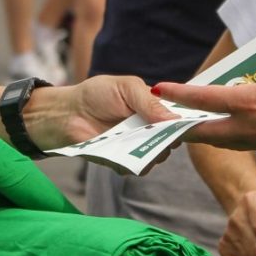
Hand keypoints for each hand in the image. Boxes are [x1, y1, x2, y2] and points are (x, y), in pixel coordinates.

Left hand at [24, 75, 175, 155]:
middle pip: (172, 141)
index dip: (186, 122)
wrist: (66, 113)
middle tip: (159, 132)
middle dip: (169, 138)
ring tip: (135, 137)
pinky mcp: (123, 162)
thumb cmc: (96, 95)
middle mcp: (150, 131)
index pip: (179, 119)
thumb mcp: (127, 88)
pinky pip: (136, 167)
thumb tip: (175, 120)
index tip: (189, 123)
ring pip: (157, 157)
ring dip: (151, 150)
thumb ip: (150, 102)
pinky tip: (120, 148)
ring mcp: (138, 147)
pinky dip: (131, 160)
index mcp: (155, 110)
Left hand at [153, 72, 255, 155]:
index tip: (160, 89)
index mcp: (250, 103)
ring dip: (210, 134)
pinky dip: (236, 137)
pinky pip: (248, 144)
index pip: (205, 100)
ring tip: (197, 126)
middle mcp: (251, 127)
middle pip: (206, 132)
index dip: (180, 95)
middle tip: (170, 123)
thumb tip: (254, 95)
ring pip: (226, 140)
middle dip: (186, 128)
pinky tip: (237, 129)